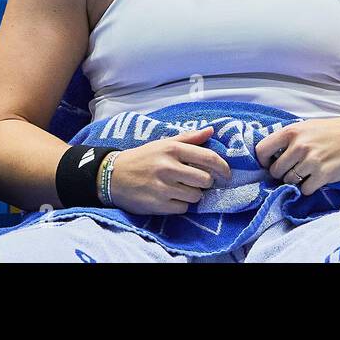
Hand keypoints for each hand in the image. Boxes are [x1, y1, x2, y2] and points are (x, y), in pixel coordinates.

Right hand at [106, 126, 231, 214]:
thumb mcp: (164, 143)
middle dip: (205, 182)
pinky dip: (181, 205)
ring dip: (193, 195)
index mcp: (173, 149)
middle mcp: (168, 167)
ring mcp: (162, 187)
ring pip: (196, 196)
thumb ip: (189, 138)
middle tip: (196, 181)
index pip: (209, 158)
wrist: (112, 175)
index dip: (223, 167)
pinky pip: (183, 208)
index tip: (227, 174)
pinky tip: (171, 198)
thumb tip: (211, 131)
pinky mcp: (157, 204)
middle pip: (205, 180)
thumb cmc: (143, 158)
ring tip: (182, 189)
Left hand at [254, 116, 339, 195]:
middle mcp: (300, 146)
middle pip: (275, 170)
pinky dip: (309, 187)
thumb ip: (289, 139)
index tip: (270, 164)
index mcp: (293, 131)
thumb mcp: (308, 127)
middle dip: (282, 173)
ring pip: (289, 181)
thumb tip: (270, 157)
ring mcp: (312, 161)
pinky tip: (318, 178)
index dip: (263, 161)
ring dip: (297, 181)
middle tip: (294, 169)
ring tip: (308, 172)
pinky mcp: (324, 175)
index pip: (262, 150)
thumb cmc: (333, 131)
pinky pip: (305, 189)